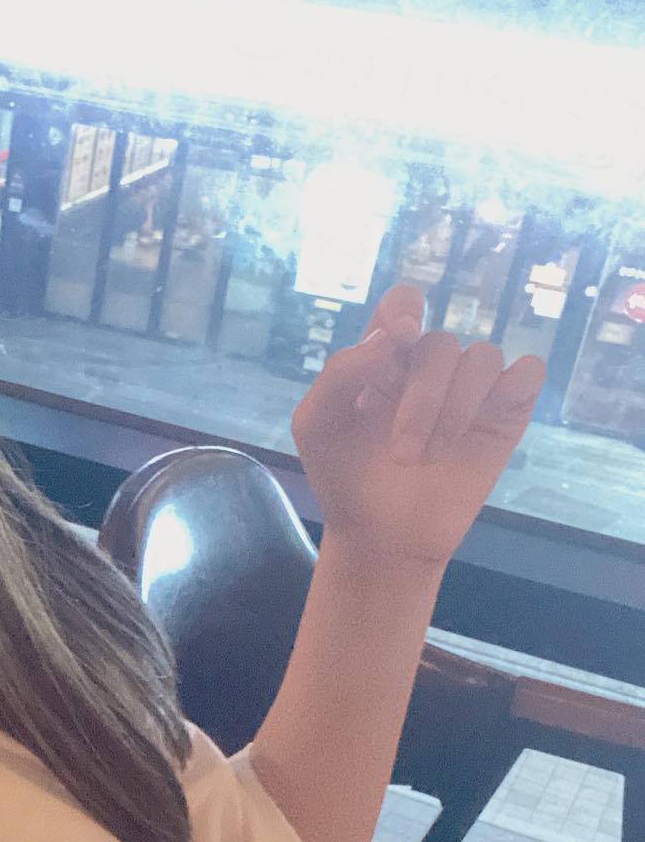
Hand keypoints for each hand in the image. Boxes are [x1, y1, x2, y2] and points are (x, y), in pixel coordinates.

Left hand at [291, 282, 545, 569]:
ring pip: (482, 357)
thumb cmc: (343, 480)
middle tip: (401, 453)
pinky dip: (509, 390)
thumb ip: (340, 373)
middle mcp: (427, 368)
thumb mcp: (316, 427)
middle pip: (440, 343)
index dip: (405, 307)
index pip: (402, 302)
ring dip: (454, 410)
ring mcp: (468, 390)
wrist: (381, 538)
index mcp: (383, 359)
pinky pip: (526, 372)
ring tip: (430, 457)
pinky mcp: (504, 414)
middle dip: (421, 401)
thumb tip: (393, 334)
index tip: (401, 337)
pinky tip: (483, 423)